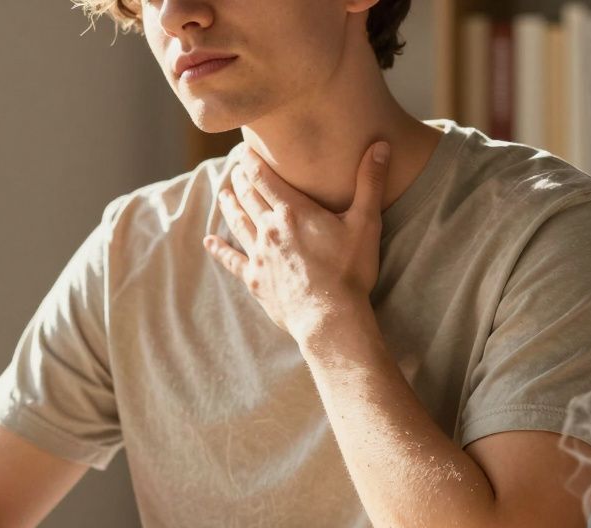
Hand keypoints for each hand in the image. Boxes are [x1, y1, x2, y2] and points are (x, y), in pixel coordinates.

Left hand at [204, 140, 389, 341]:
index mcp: (292, 211)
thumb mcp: (366, 223)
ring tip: (223, 193)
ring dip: (229, 205)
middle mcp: (269, 229)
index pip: (263, 177)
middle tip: (235, 168)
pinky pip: (232, 260)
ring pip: (238, 223)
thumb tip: (381, 146)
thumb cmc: (349, 272)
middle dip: (240, 180)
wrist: (329, 319)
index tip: (245, 149)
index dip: (251, 161)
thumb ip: (370, 183)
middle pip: (247, 197)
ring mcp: (259, 255)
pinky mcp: (255, 280)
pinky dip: (220, 250)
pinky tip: (209, 242)